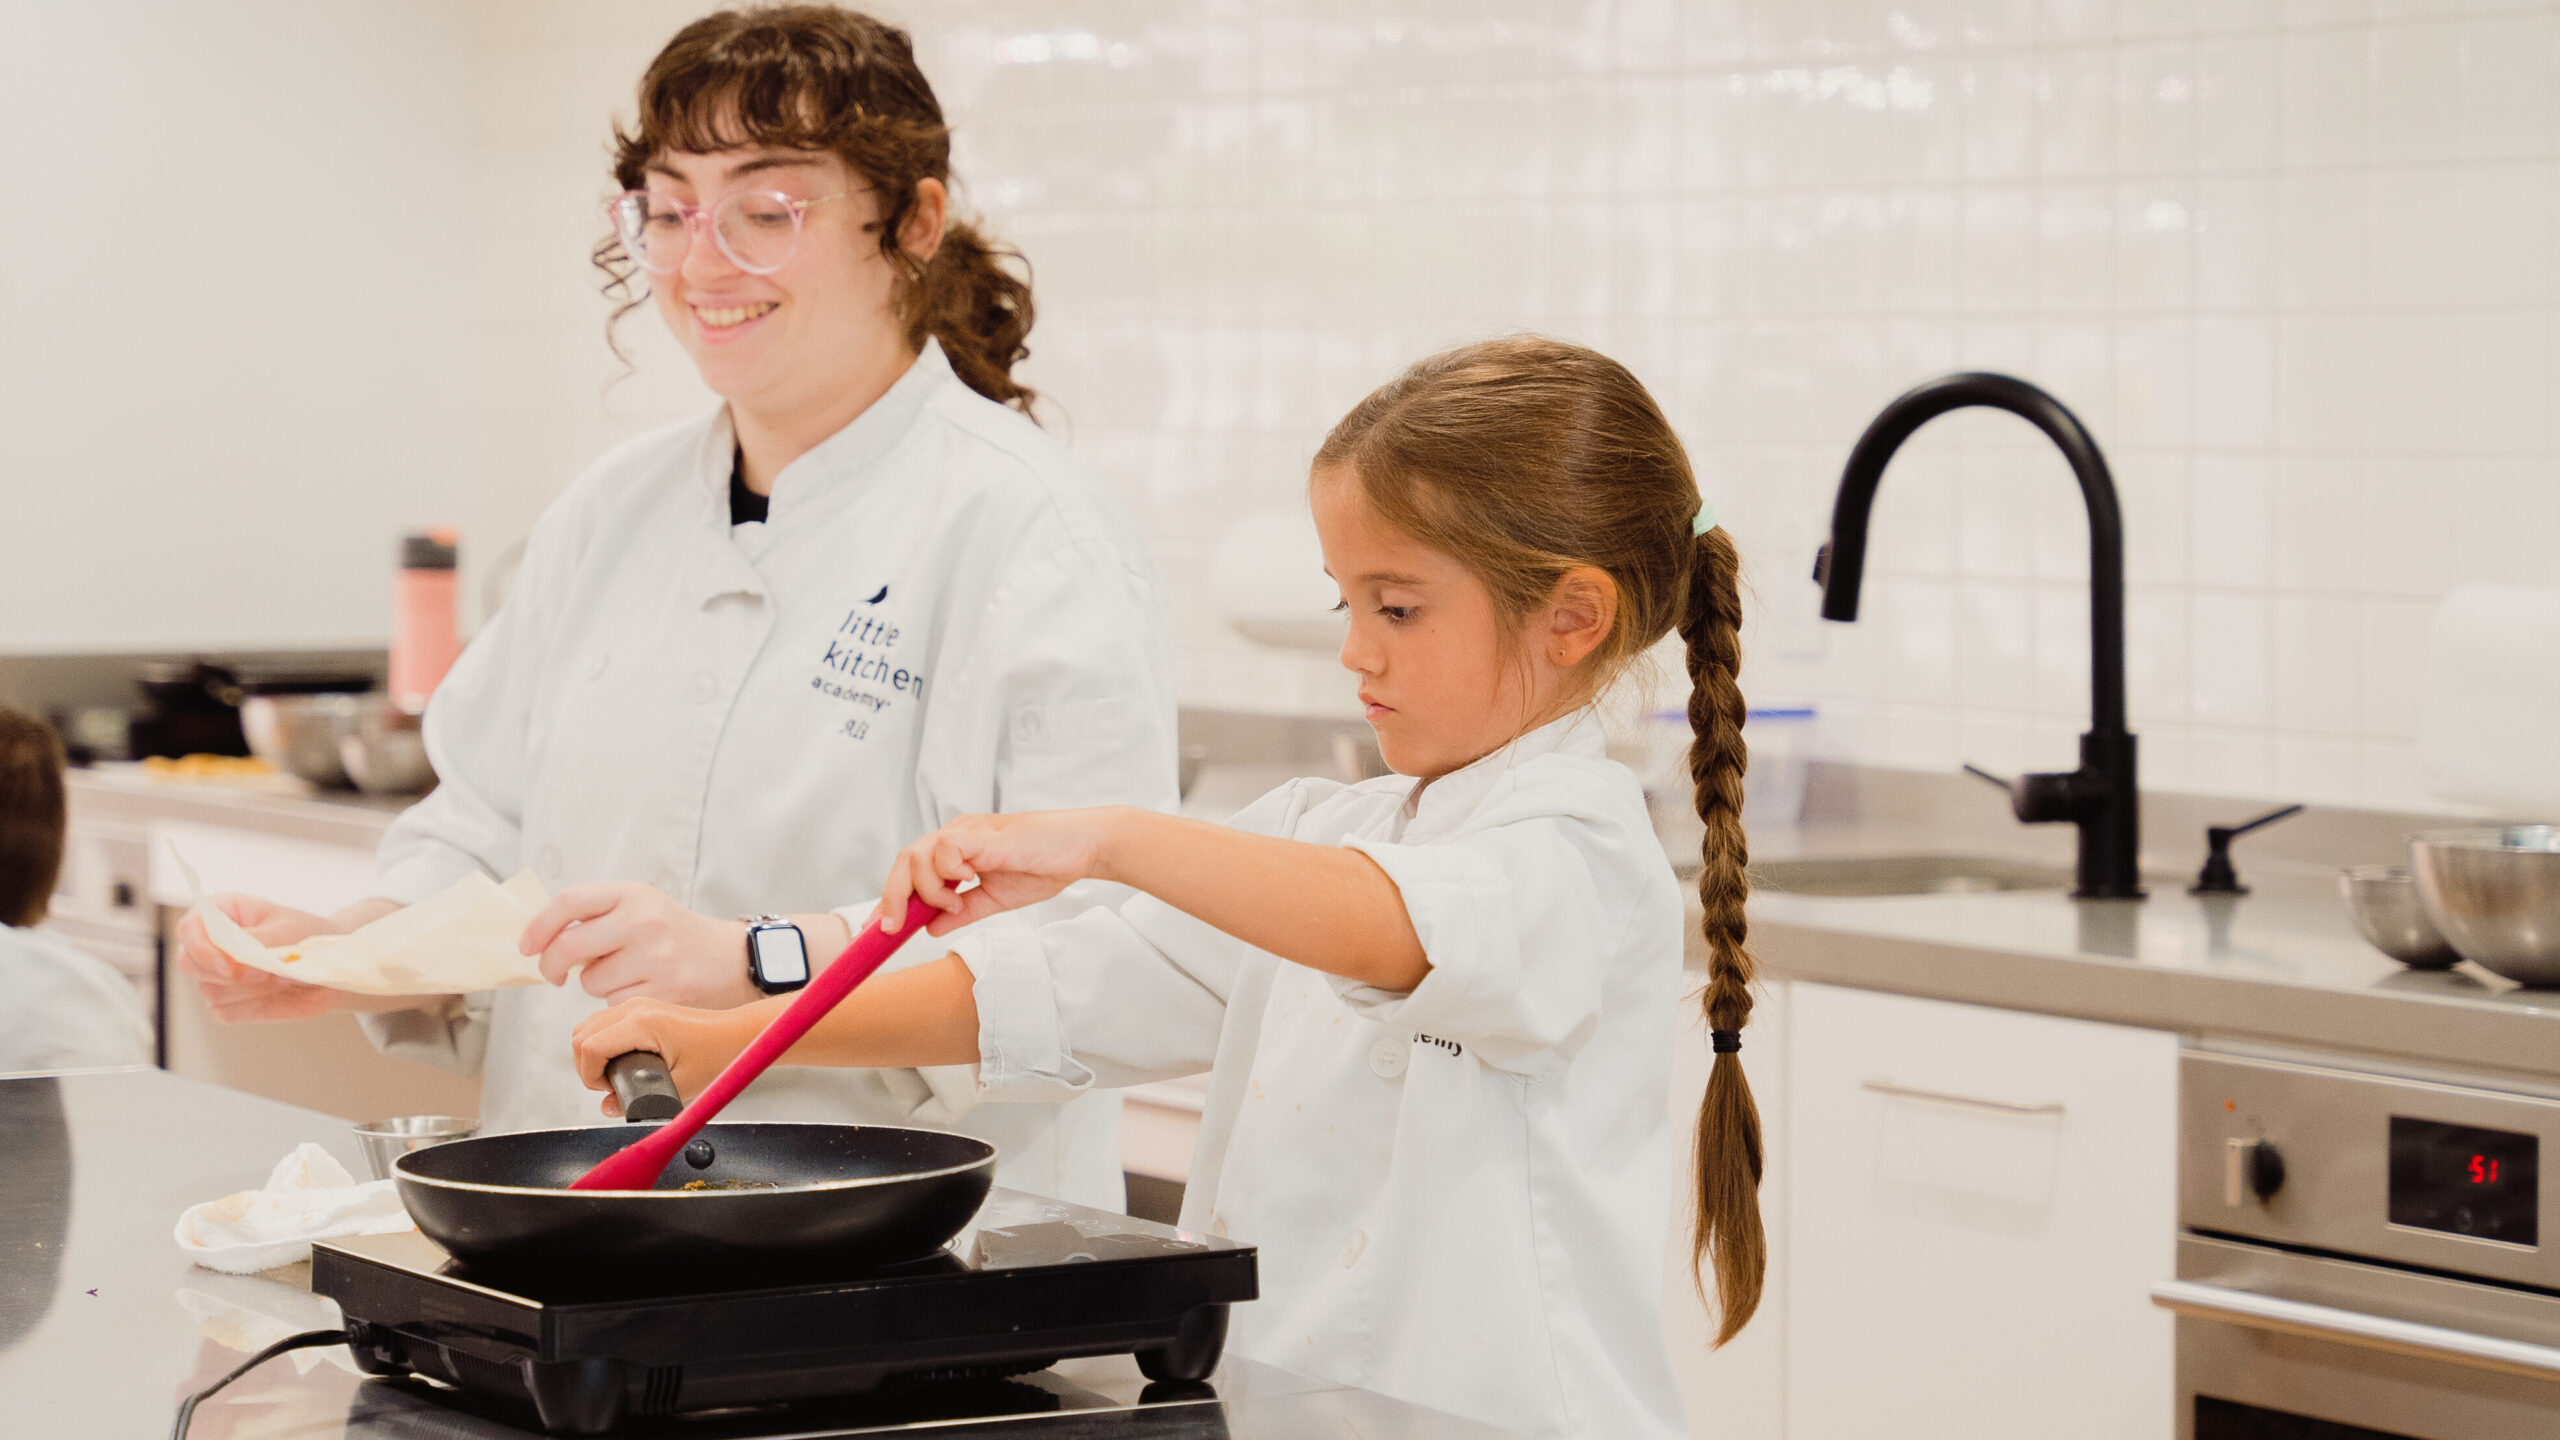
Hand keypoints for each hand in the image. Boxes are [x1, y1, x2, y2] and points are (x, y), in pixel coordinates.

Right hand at [172, 895, 349, 1022]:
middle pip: (189, 963)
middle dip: (227, 973)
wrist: (330, 964)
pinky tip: (277, 993)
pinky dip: (252, 1006)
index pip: (189, 928)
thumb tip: (230, 962)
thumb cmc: (307, 935)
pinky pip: (224, 1012)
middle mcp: (210, 945)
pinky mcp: (227, 1003)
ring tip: (284, 977)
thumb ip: (256, 944)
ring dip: (250, 989)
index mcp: (221, 913)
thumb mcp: (288, 931)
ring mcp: (215, 976)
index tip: (229, 963)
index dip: (202, 948)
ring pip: (210, 991)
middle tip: (266, 972)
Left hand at [519, 883, 758, 1008]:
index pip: (570, 901)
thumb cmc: (676, 935)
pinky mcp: (666, 990)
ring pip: (591, 981)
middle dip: (552, 965)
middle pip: (570, 945)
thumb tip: (540, 939)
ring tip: (627, 974)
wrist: (733, 959)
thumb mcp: (642, 907)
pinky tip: (643, 990)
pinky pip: (615, 1003)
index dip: (539, 926)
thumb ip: (597, 916)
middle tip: (554, 974)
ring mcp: (657, 957)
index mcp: (634, 894)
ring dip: (597, 984)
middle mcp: (645, 921)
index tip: (527, 946)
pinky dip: (619, 1002)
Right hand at [571, 996, 773, 1115]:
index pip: (590, 1047)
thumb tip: (608, 1107)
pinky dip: (601, 1043)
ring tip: (614, 1075)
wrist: (737, 1036)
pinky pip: (603, 1023)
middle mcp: (635, 1008)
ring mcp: (637, 1005)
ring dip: (591, 1054)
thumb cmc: (717, 1055)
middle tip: (610, 1085)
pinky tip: (620, 1061)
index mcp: (643, 1023)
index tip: (608, 1090)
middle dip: (587, 1066)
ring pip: (587, 1027)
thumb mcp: (679, 1086)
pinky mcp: (641, 1009)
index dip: (590, 1075)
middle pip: (581, 1034)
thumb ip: (638, 1099)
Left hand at [879, 808, 1119, 936]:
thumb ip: (963, 911)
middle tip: (891, 929)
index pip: (911, 873)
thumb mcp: (995, 899)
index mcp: (957, 851)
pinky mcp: (983, 834)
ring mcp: (968, 832)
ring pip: (917, 854)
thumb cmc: (1045, 866)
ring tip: (954, 904)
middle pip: (903, 861)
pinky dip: (947, 872)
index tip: (874, 933)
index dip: (889, 901)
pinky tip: (968, 884)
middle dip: (890, 898)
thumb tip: (929, 928)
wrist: (1082, 849)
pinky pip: (945, 848)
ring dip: (926, 889)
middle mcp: (957, 836)